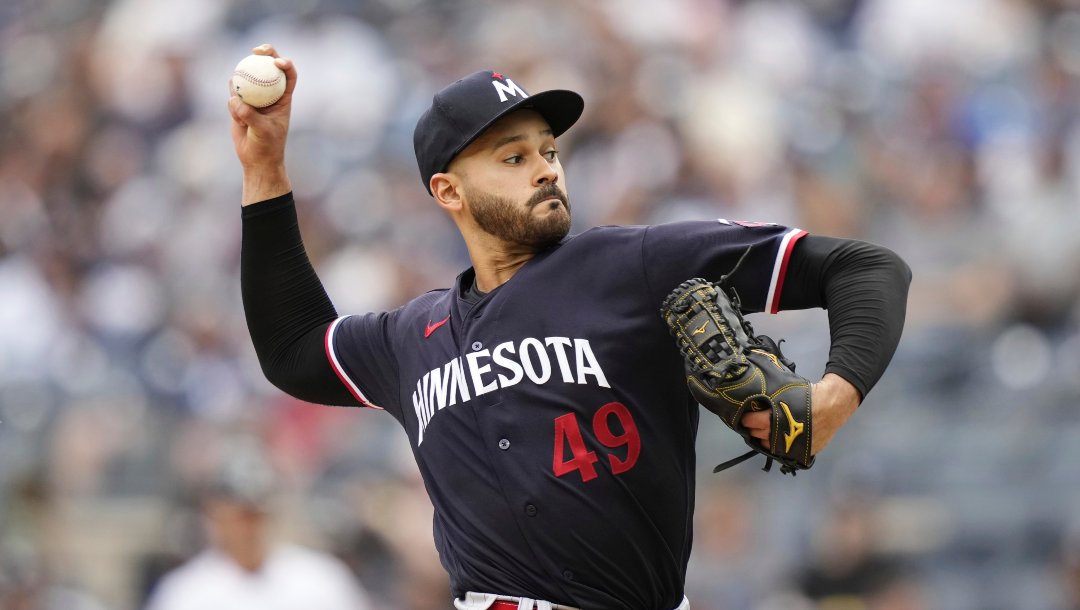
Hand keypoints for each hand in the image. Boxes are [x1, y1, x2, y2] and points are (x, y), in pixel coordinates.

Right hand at [227, 43, 295, 204]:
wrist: (256, 159)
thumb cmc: (267, 146)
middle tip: (255, 50)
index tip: (277, 61)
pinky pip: (233, 94)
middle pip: (267, 67)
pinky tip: (235, 113)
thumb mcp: (262, 131)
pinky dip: (232, 102)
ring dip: (242, 82)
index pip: (289, 74)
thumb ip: (249, 115)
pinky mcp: (239, 104)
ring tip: (240, 93)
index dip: (285, 63)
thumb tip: (235, 100)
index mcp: (284, 98)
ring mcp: (254, 97)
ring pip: (247, 78)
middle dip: (264, 53)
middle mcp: (270, 94)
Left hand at [740, 373, 859, 454]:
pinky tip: (778, 438)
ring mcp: (791, 446)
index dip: (747, 419)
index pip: (751, 422)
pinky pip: (783, 452)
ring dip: (764, 439)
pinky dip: (778, 445)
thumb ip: (769, 398)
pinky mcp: (802, 452)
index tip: (745, 416)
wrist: (833, 404)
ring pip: (769, 446)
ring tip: (764, 431)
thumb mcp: (784, 391)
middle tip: (754, 423)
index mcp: (774, 419)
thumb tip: (754, 399)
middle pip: (758, 435)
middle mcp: (780, 435)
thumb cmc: (807, 395)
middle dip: (753, 428)